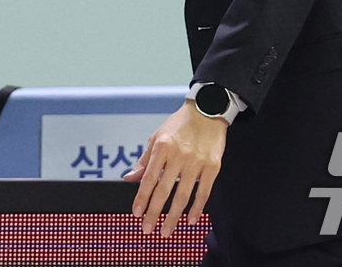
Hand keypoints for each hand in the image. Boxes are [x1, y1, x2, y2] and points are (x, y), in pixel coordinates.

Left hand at [124, 101, 226, 236]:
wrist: (207, 110)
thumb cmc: (179, 124)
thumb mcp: (157, 136)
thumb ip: (144, 160)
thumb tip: (129, 177)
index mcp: (162, 147)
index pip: (149, 178)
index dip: (142, 198)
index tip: (136, 214)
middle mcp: (178, 155)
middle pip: (164, 190)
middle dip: (154, 213)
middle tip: (147, 229)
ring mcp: (196, 162)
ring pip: (183, 195)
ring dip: (174, 216)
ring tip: (167, 231)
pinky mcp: (212, 166)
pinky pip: (203, 191)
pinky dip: (197, 208)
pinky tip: (190, 220)